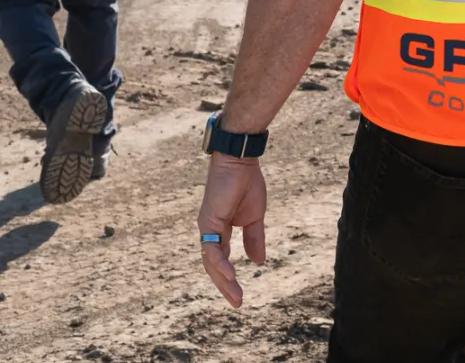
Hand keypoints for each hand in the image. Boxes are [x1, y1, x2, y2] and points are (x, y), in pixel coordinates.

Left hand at [198, 154, 266, 305]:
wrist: (241, 162)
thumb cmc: (247, 183)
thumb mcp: (255, 217)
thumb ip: (254, 239)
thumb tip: (258, 262)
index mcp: (219, 230)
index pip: (221, 260)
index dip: (229, 278)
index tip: (240, 296)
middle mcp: (209, 232)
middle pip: (213, 266)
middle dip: (225, 286)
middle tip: (237, 303)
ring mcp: (207, 227)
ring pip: (211, 261)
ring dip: (223, 280)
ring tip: (235, 295)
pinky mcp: (208, 221)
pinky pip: (212, 248)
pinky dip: (220, 263)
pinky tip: (230, 275)